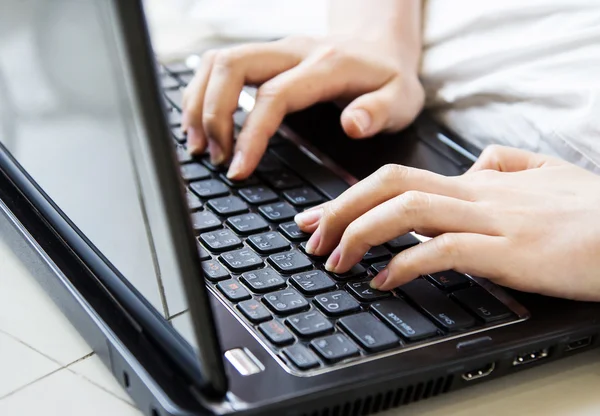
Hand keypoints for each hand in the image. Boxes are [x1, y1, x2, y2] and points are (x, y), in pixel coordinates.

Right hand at [181, 35, 423, 178]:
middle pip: (232, 66)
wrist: (380, 48)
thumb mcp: (402, 100)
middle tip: (215, 158)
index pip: (274, 96)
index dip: (250, 135)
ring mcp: (275, 50)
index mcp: (327, 65)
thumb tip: (352, 125)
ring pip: (218, 61)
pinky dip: (203, 93)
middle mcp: (294, 50)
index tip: (237, 170)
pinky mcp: (265, 56)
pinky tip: (203, 124)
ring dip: (199, 103)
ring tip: (200, 145)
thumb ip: (380, 112)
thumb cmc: (389, 80)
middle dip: (212, 114)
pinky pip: (221, 65)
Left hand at [294, 145, 599, 300]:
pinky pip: (444, 250)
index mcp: (476, 182)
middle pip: (389, 186)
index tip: (321, 216)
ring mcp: (490, 221)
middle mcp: (474, 195)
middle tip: (309, 236)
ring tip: (335, 261)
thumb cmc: (590, 209)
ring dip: (361, 235)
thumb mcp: (544, 173)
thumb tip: (474, 165)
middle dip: (340, 210)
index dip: (351, 194)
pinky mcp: (509, 251)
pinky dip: (406, 263)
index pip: (397, 177)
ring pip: (408, 212)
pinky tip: (384, 280)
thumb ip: (505, 164)